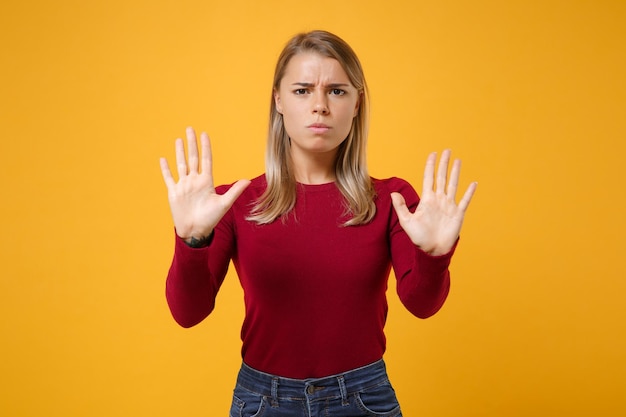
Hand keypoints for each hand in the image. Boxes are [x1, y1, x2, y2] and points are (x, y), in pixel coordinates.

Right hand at [160, 127, 249, 241]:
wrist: (195, 231)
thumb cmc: (210, 219)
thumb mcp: (224, 204)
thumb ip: (234, 191)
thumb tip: (248, 181)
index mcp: (206, 181)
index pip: (206, 160)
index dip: (205, 147)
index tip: (205, 134)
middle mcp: (194, 181)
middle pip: (192, 158)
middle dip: (191, 143)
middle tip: (190, 128)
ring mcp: (183, 186)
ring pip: (181, 164)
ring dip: (179, 152)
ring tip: (179, 139)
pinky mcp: (174, 193)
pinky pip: (169, 178)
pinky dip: (165, 169)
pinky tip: (163, 159)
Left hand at [391, 150, 476, 255]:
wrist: (432, 250)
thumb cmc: (418, 238)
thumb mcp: (407, 222)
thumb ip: (401, 207)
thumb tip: (393, 193)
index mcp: (427, 199)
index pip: (429, 178)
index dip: (431, 166)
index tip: (433, 154)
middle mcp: (439, 200)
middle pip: (442, 177)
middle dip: (444, 164)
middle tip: (446, 150)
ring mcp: (449, 206)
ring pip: (453, 185)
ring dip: (455, 172)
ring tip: (457, 160)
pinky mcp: (458, 214)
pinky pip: (465, 200)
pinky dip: (469, 192)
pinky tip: (473, 183)